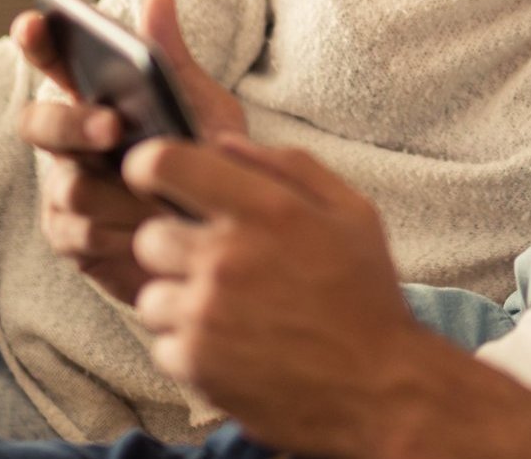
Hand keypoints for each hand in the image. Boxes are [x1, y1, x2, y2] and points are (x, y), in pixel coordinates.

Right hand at [13, 0, 247, 302]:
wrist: (226, 235)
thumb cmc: (211, 162)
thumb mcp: (204, 109)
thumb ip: (174, 61)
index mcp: (95, 98)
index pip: (54, 62)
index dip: (38, 42)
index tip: (33, 23)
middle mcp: (68, 142)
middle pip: (38, 123)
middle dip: (73, 123)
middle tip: (113, 126)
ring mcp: (63, 190)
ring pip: (70, 186)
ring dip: (123, 194)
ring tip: (167, 200)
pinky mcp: (69, 238)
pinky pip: (82, 233)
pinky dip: (125, 233)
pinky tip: (154, 234)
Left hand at [125, 135, 445, 457]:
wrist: (381, 387)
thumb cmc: (366, 295)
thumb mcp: (352, 212)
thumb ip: (288, 166)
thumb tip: (223, 142)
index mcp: (264, 210)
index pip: (164, 164)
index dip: (149, 168)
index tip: (157, 181)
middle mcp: (226, 259)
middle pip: (148, 237)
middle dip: (176, 248)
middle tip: (218, 267)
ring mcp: (206, 315)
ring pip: (150, 296)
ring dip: (181, 303)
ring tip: (230, 314)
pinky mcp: (197, 365)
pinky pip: (161, 345)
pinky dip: (190, 349)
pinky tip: (233, 349)